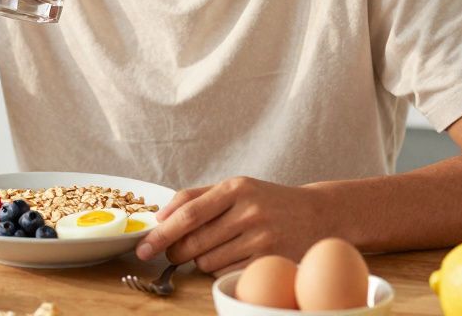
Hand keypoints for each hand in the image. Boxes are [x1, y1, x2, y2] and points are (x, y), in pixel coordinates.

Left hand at [135, 177, 330, 275]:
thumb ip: (196, 197)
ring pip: (206, 262)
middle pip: (193, 242)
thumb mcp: (236, 187)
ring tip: (214, 248)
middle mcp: (249, 211)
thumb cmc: (267, 201)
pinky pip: (226, 273)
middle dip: (175, 251)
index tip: (143, 247)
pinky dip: (219, 270)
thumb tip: (160, 217)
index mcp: (236, 188)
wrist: (318, 215)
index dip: (161, 233)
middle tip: (174, 252)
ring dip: (199, 261)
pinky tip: (231, 257)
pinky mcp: (270, 261)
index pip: (188, 214)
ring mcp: (262, 238)